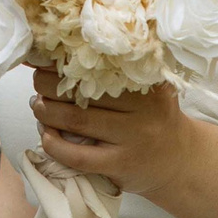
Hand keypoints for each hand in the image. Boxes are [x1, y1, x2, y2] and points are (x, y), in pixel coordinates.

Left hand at [31, 66, 200, 196]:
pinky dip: (54, 144)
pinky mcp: (121, 164)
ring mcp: (132, 138)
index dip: (64, 58)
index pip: (98, 64)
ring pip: (77, 120)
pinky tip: (46, 136)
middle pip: (83, 90)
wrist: (180, 161)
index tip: (43, 55)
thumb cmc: (154, 118)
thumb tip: (63, 53)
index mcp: (146, 82)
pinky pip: (78, 156)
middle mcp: (142, 109)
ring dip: (47, 111)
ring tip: (38, 105)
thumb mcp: (149, 88)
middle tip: (38, 81)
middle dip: (49, 83)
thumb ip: (118, 71)